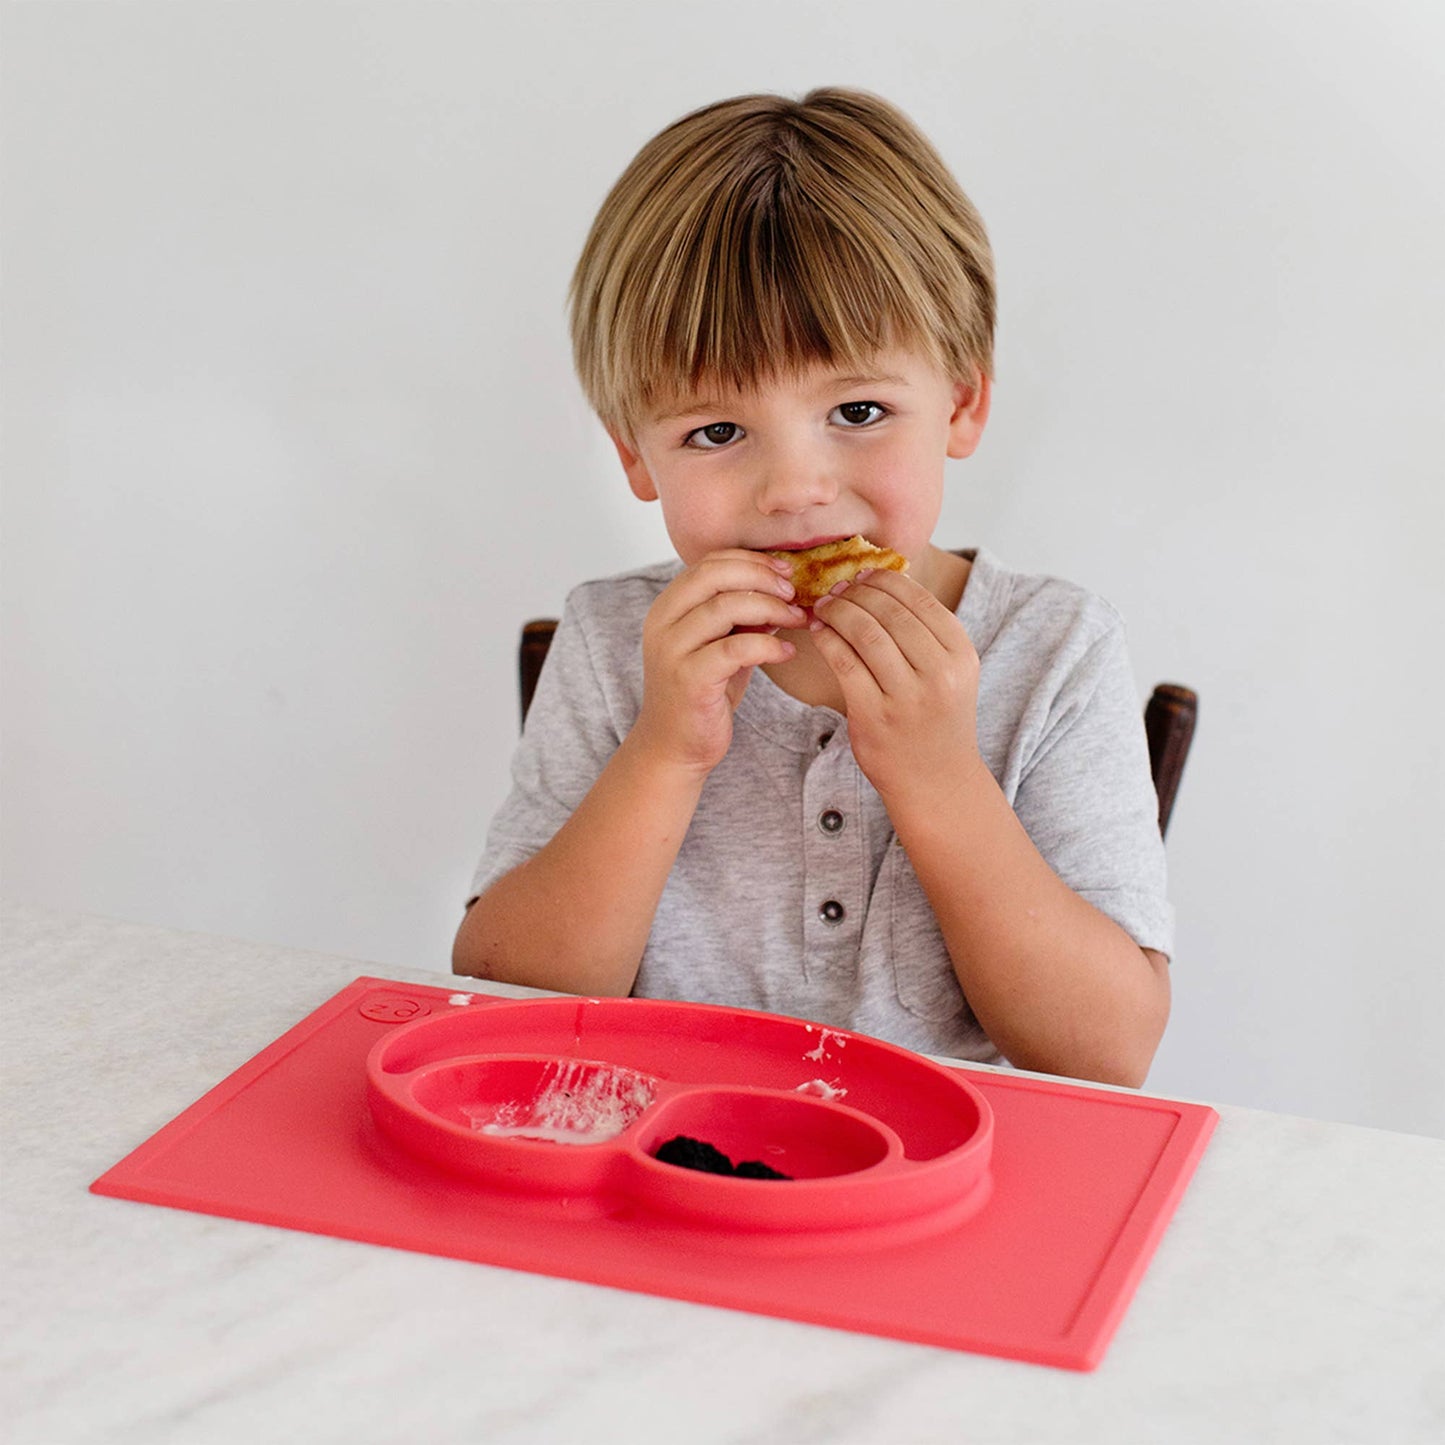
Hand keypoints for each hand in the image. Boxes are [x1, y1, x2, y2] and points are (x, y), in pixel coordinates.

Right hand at [632, 550, 806, 774]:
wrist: (675, 746)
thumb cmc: (702, 693)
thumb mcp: (722, 645)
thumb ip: (743, 616)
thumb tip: (784, 588)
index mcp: (668, 607)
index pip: (710, 562)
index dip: (752, 560)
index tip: (786, 571)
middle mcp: (663, 623)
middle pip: (715, 575)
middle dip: (762, 578)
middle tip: (793, 593)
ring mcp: (672, 650)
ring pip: (726, 607)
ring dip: (771, 608)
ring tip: (797, 619)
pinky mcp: (689, 679)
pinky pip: (736, 648)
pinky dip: (769, 645)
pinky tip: (787, 651)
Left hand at [810, 569, 984, 806]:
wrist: (936, 781)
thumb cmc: (936, 720)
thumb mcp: (950, 673)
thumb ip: (925, 633)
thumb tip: (880, 581)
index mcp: (961, 655)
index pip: (919, 599)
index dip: (884, 580)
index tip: (862, 575)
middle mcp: (940, 673)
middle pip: (889, 612)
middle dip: (855, 592)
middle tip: (836, 589)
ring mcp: (907, 697)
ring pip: (865, 633)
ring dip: (837, 611)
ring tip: (823, 607)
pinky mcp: (874, 716)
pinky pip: (843, 662)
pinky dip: (826, 639)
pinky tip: (818, 630)